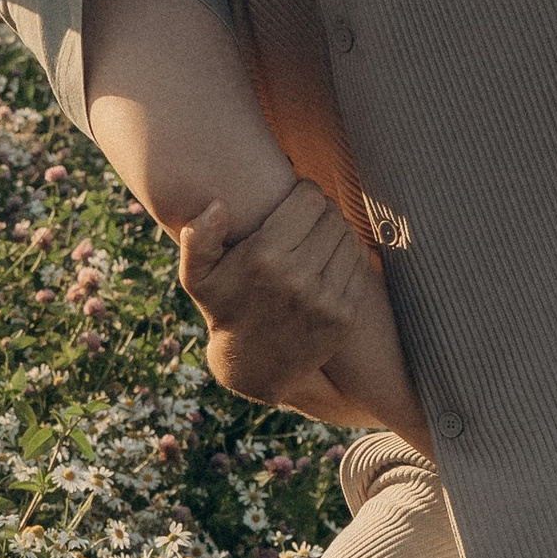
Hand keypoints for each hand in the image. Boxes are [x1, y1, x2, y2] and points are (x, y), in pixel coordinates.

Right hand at [175, 181, 375, 405]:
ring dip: (338, 229)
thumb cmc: (224, 308)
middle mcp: (297, 278)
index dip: (305, 191)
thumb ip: (199, 239)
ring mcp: (325, 299)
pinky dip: (350, 253)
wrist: (253, 366)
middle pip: (332, 216)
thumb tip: (218, 205)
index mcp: (263, 258)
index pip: (310, 200)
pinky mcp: (344, 316)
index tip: (296, 198)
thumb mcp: (197, 277)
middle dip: (322, 209)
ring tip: (320, 234)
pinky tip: (331, 256)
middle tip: (309, 215)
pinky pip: (359, 264)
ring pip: (349, 237)